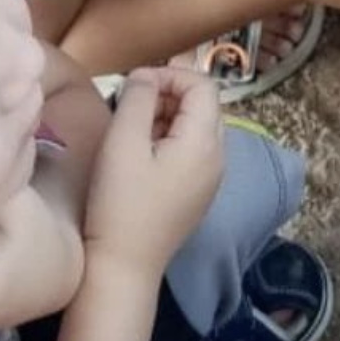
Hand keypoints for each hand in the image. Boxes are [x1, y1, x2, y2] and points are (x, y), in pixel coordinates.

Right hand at [83, 68, 222, 280]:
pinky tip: (141, 154)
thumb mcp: (123, 141)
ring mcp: (212, 177)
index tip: (134, 84)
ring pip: (198, 126)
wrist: (124, 266)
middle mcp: (219, 156)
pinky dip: (170, 139)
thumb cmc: (120, 203)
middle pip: (204, 104)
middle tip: (131, 105)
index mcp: (206, 141)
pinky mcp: (199, 192)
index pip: (203, 85)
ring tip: (132, 130)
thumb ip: (138, 98)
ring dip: (168, 116)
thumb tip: (146, 76)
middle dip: (169, 94)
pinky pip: (193, 150)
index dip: (170, 74)